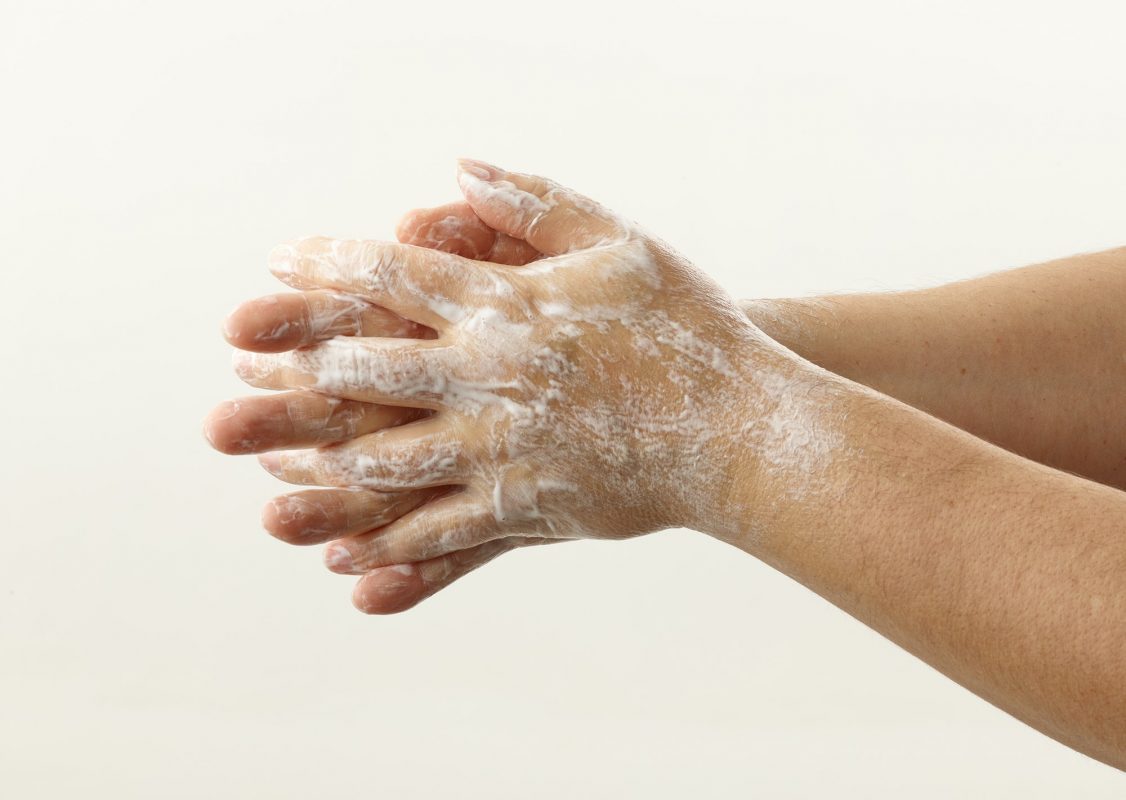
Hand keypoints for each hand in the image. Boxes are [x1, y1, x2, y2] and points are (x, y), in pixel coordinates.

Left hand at [209, 161, 791, 612]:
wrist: (739, 427)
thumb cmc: (687, 326)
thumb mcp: (616, 240)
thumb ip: (532, 202)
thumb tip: (457, 169)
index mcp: (505, 305)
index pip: (390, 274)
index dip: (325, 266)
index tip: (279, 264)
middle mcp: (488, 376)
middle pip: (366, 370)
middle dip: (297, 375)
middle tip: (246, 380)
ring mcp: (501, 448)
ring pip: (388, 459)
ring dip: (325, 466)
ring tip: (278, 475)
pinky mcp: (525, 506)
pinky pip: (440, 531)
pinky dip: (389, 545)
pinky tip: (349, 561)